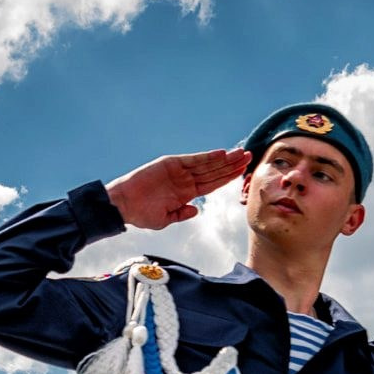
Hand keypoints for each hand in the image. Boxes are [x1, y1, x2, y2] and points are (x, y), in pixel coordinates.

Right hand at [107, 148, 251, 229]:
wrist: (123, 205)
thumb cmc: (141, 214)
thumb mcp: (165, 219)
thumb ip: (181, 214)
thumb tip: (196, 211)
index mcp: (186, 193)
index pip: (212, 184)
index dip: (227, 178)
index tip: (243, 173)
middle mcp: (185, 180)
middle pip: (214, 172)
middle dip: (231, 165)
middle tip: (249, 158)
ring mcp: (179, 171)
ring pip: (207, 164)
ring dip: (224, 159)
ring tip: (241, 154)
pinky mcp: (171, 164)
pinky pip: (193, 160)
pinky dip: (207, 157)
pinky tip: (221, 154)